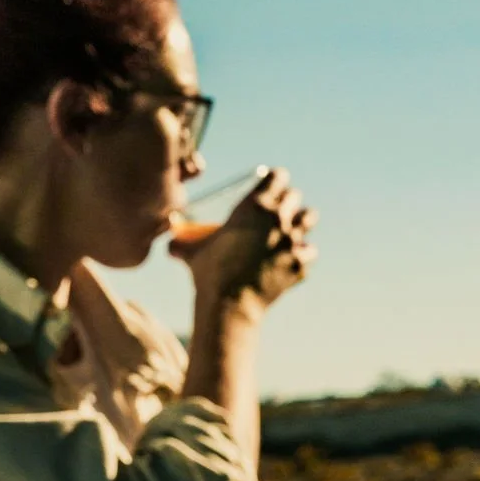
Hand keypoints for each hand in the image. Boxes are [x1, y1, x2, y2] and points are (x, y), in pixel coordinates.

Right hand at [169, 167, 318, 314]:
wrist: (229, 304)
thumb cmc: (209, 273)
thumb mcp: (193, 252)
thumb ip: (183, 244)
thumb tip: (169, 245)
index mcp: (254, 205)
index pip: (277, 176)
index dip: (274, 180)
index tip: (271, 185)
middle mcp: (277, 217)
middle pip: (294, 196)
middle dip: (288, 201)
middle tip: (280, 210)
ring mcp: (292, 240)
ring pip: (309, 218)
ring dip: (302, 222)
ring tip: (292, 229)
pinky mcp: (300, 262)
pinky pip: (309, 251)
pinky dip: (302, 255)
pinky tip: (293, 259)